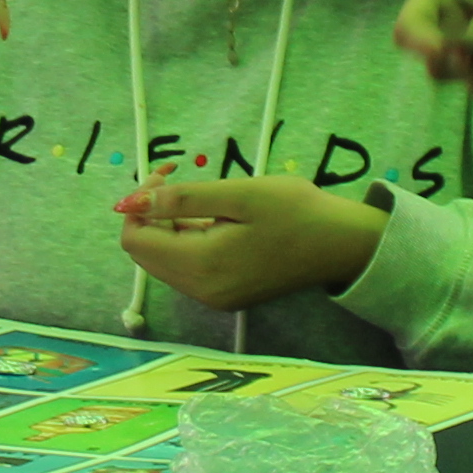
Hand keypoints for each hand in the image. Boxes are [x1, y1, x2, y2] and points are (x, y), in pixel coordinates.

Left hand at [112, 175, 385, 313]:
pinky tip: (213, 220)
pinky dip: (186, 242)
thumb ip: (182, 199)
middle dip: (150, 214)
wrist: (343, 244)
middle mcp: (202, 291)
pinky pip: (187, 269)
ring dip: (168, 227)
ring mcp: (215, 298)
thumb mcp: (238, 194)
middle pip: (145, 253)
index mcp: (202, 266)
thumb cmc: (297, 211)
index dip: (139, 203)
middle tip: (178, 180)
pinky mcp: (228, 296)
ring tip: (202, 198)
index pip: (135, 239)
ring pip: (164, 261)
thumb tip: (129, 204)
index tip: (167, 174)